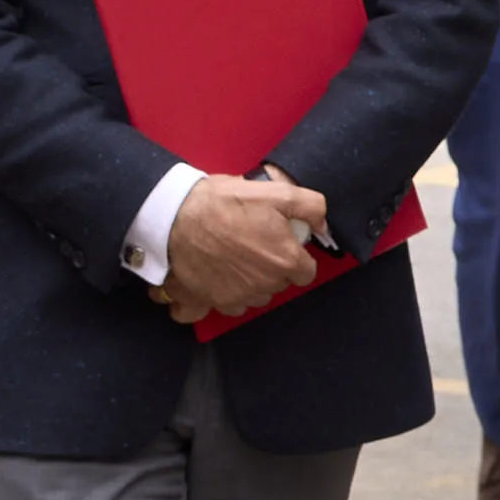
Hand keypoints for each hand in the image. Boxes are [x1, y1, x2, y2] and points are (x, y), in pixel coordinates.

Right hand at [157, 166, 335, 325]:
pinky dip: (228, 294)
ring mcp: (238, 297)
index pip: (306, 273)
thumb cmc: (226, 203)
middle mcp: (264, 285)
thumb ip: (311, 207)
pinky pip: (231, 306)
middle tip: (256, 243)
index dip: (296, 257)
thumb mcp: (276, 192)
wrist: (177, 216)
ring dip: (253, 282)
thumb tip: (322, 225)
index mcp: (284, 261)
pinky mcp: (213, 302)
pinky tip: (221, 274)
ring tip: (237, 256)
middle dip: (274, 267)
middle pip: (280, 284)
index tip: (282, 244)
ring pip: (257, 296)